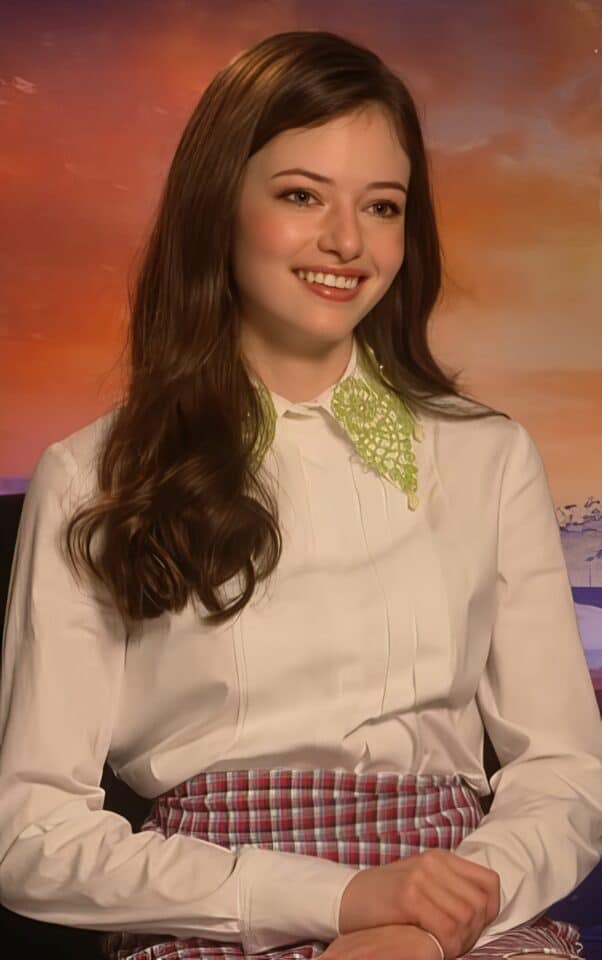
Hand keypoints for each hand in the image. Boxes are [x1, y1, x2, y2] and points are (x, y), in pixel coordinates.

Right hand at [338, 849, 499, 958]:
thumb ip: (449, 889)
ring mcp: (421, 877)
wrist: (345, 898)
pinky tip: (434, 948)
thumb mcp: (421, 883)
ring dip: (461, 941)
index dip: (490, 911)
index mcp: (441, 857)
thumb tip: (484, 912)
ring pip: (466, 917)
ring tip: (445, 946)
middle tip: (456, 944)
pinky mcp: (408, 897)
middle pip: (480, 903)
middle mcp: (434, 862)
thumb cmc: (385, 898)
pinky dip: (447, 944)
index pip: (490, 882)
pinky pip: (446, 927)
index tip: (474, 927)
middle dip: (475, 932)